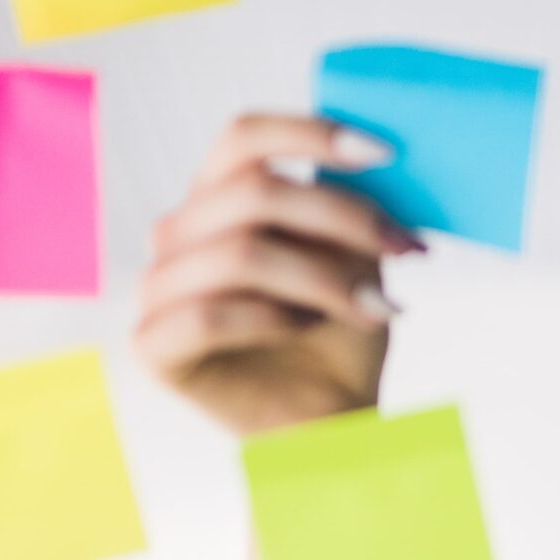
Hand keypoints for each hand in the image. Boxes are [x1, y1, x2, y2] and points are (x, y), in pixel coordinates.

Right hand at [133, 112, 425, 436]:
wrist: (334, 425)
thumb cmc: (341, 340)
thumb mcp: (357, 258)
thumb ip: (348, 204)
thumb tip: (373, 150)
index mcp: (217, 200)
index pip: (244, 138)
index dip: (311, 134)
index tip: (384, 154)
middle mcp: (178, 235)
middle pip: (253, 193)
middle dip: (343, 218)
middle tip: (407, 248)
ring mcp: (157, 289)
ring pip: (241, 254)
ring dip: (323, 279)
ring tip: (375, 309)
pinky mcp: (153, 347)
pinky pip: (211, 315)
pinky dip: (275, 319)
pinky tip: (310, 330)